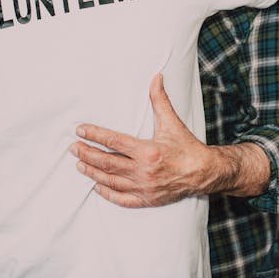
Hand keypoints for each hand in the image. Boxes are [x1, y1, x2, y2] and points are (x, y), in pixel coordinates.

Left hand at [71, 74, 214, 207]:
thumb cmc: (187, 147)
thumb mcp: (172, 123)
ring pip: (110, 180)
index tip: (80, 130)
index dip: (95, 135)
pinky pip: (122, 199)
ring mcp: (144, 187)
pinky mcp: (147, 199)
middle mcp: (143, 171)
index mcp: (148, 151)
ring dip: (92, 172)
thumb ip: (160, 100)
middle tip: (74, 147)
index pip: (113, 141)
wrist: (204, 173)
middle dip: (87, 154)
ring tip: (79, 164)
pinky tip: (97, 186)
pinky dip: (107, 193)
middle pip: (107, 162)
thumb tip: (156, 77)